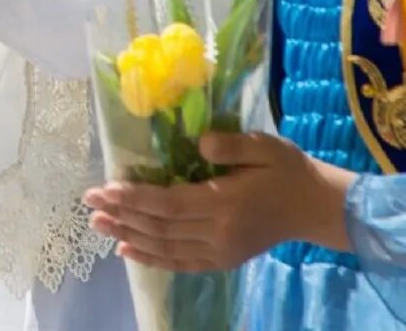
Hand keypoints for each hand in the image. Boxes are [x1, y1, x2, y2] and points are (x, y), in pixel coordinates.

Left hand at [84, 133, 353, 271]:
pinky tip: (127, 251)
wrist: (317, 207)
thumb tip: (198, 143)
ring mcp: (220, 251)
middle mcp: (218, 232)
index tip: (104, 189)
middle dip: (122, 216)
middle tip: (89, 205)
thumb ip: (230, 145)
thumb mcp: (264, 146)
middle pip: (160, 227)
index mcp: (225, 202)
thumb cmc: (288, 170)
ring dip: (128, 237)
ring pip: (165, 248)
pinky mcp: (222, 260)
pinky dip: (151, 259)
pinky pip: (180, 263)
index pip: (168, 204)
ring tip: (98, 227)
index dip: (134, 198)